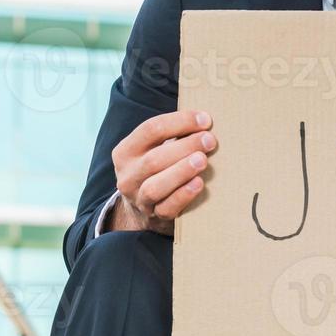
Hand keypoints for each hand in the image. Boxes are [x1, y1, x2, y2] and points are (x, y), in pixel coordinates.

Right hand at [108, 110, 216, 234]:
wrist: (143, 204)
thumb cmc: (157, 165)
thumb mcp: (154, 147)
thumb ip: (173, 134)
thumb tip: (204, 120)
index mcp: (125, 151)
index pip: (150, 130)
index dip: (179, 122)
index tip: (205, 120)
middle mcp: (127, 175)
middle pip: (154, 159)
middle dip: (185, 147)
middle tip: (209, 141)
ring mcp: (138, 198)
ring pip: (156, 186)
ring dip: (181, 171)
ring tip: (202, 160)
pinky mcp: (153, 216)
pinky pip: (167, 208)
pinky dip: (184, 195)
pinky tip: (199, 184)